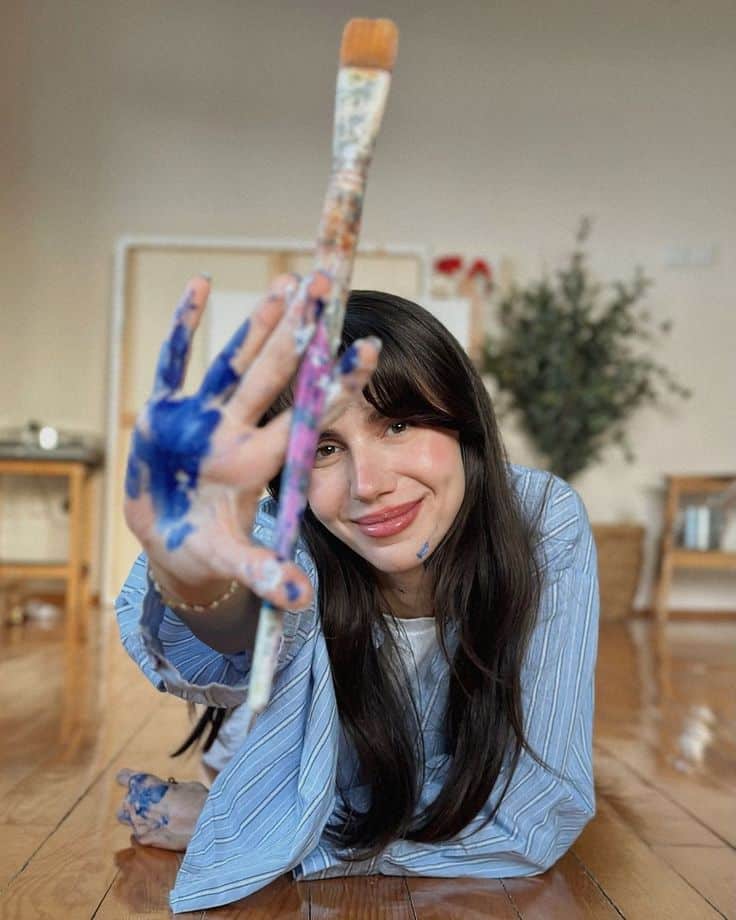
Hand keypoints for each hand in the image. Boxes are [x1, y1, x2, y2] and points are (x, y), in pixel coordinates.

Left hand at [115, 769, 208, 850]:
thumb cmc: (198, 800)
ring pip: (127, 819)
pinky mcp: (144, 840)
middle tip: (152, 804)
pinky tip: (163, 833)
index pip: (124, 777)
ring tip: (157, 820)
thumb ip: (170, 789)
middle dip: (136, 802)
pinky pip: (139, 834)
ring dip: (139, 817)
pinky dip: (148, 833)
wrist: (203, 825)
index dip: (127, 779)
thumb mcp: (185, 786)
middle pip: (126, 802)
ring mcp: (138, 823)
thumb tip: (170, 793)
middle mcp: (136, 802)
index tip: (131, 781)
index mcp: (145, 784)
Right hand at [123, 272, 378, 608]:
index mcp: (260, 462)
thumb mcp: (234, 560)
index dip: (334, 385)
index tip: (368, 348)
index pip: (305, 417)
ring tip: (285, 283)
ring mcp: (201, 418)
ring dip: (256, 323)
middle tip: (326, 287)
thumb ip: (265, 574)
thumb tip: (301, 601)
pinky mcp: (164, 413)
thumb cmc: (209, 546)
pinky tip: (200, 285)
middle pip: (274, 375)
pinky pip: (173, 363)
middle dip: (299, 334)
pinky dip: (183, 328)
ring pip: (233, 360)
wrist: (172, 540)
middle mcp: (237, 431)